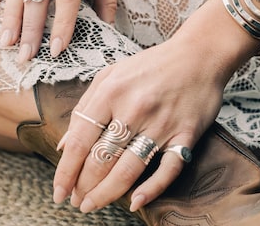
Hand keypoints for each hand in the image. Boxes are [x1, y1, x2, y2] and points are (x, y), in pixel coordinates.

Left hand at [52, 33, 228, 213]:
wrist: (200, 54)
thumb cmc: (151, 65)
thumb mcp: (111, 75)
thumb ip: (85, 107)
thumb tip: (65, 146)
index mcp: (111, 92)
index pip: (81, 141)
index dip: (66, 171)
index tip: (59, 192)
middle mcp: (135, 109)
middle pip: (102, 159)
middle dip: (83, 186)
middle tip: (76, 201)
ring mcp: (162, 123)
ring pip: (128, 169)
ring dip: (106, 194)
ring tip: (92, 205)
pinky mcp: (187, 134)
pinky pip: (168, 169)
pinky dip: (151, 189)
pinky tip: (135, 202)